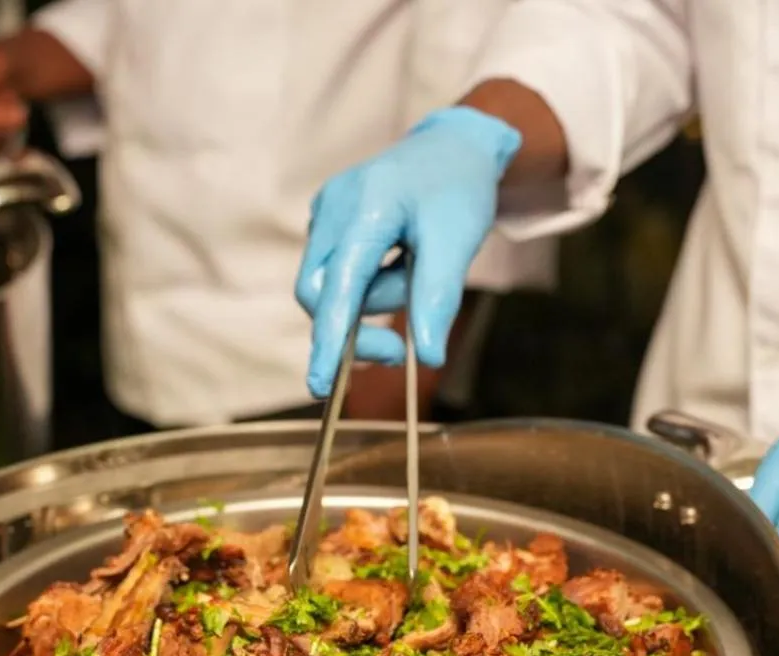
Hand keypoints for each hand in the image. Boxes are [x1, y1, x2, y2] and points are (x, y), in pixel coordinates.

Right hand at [295, 106, 520, 397]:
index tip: (320, 386)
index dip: (329, 340)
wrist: (454, 146)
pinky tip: (399, 261)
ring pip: (332, 288)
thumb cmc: (458, 188)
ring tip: (415, 271)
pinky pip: (338, 275)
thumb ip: (436, 299)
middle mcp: (332, 209)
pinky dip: (369, 285)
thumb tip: (426, 358)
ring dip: (374, 299)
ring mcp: (325, 214)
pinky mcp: (329, 225)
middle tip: (400, 348)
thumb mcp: (457, 242)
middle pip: (320, 294)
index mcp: (364, 208)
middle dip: (357, 327)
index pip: (336, 288)